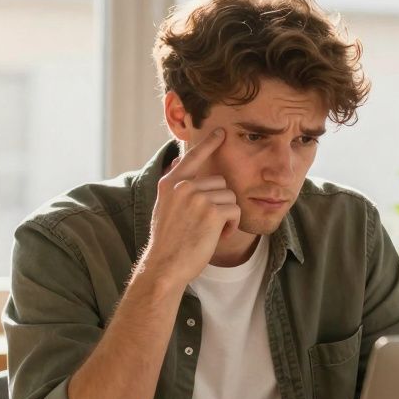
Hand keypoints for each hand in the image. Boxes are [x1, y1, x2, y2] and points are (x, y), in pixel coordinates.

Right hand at [137, 129, 239, 288]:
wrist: (165, 266)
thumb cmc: (167, 241)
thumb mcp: (164, 207)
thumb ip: (174, 186)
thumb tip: (180, 160)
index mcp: (170, 183)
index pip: (192, 157)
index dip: (208, 144)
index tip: (221, 132)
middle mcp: (183, 186)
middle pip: (220, 182)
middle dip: (220, 203)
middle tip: (207, 224)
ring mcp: (197, 197)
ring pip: (230, 196)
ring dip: (226, 216)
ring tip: (210, 232)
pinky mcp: (212, 211)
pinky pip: (234, 211)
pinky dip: (231, 226)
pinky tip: (216, 237)